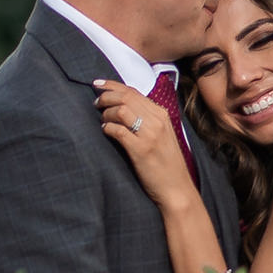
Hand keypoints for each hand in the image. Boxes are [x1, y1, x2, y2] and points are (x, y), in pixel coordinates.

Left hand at [93, 78, 196, 208]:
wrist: (177, 188)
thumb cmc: (165, 163)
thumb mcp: (161, 135)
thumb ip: (146, 119)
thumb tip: (121, 106)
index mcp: (162, 114)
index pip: (133, 92)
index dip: (112, 86)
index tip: (98, 84)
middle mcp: (157, 121)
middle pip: (125, 97)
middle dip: (105, 97)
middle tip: (95, 104)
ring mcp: (150, 135)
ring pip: (121, 110)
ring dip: (106, 113)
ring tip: (102, 120)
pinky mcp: (141, 149)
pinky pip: (118, 130)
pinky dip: (107, 128)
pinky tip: (105, 132)